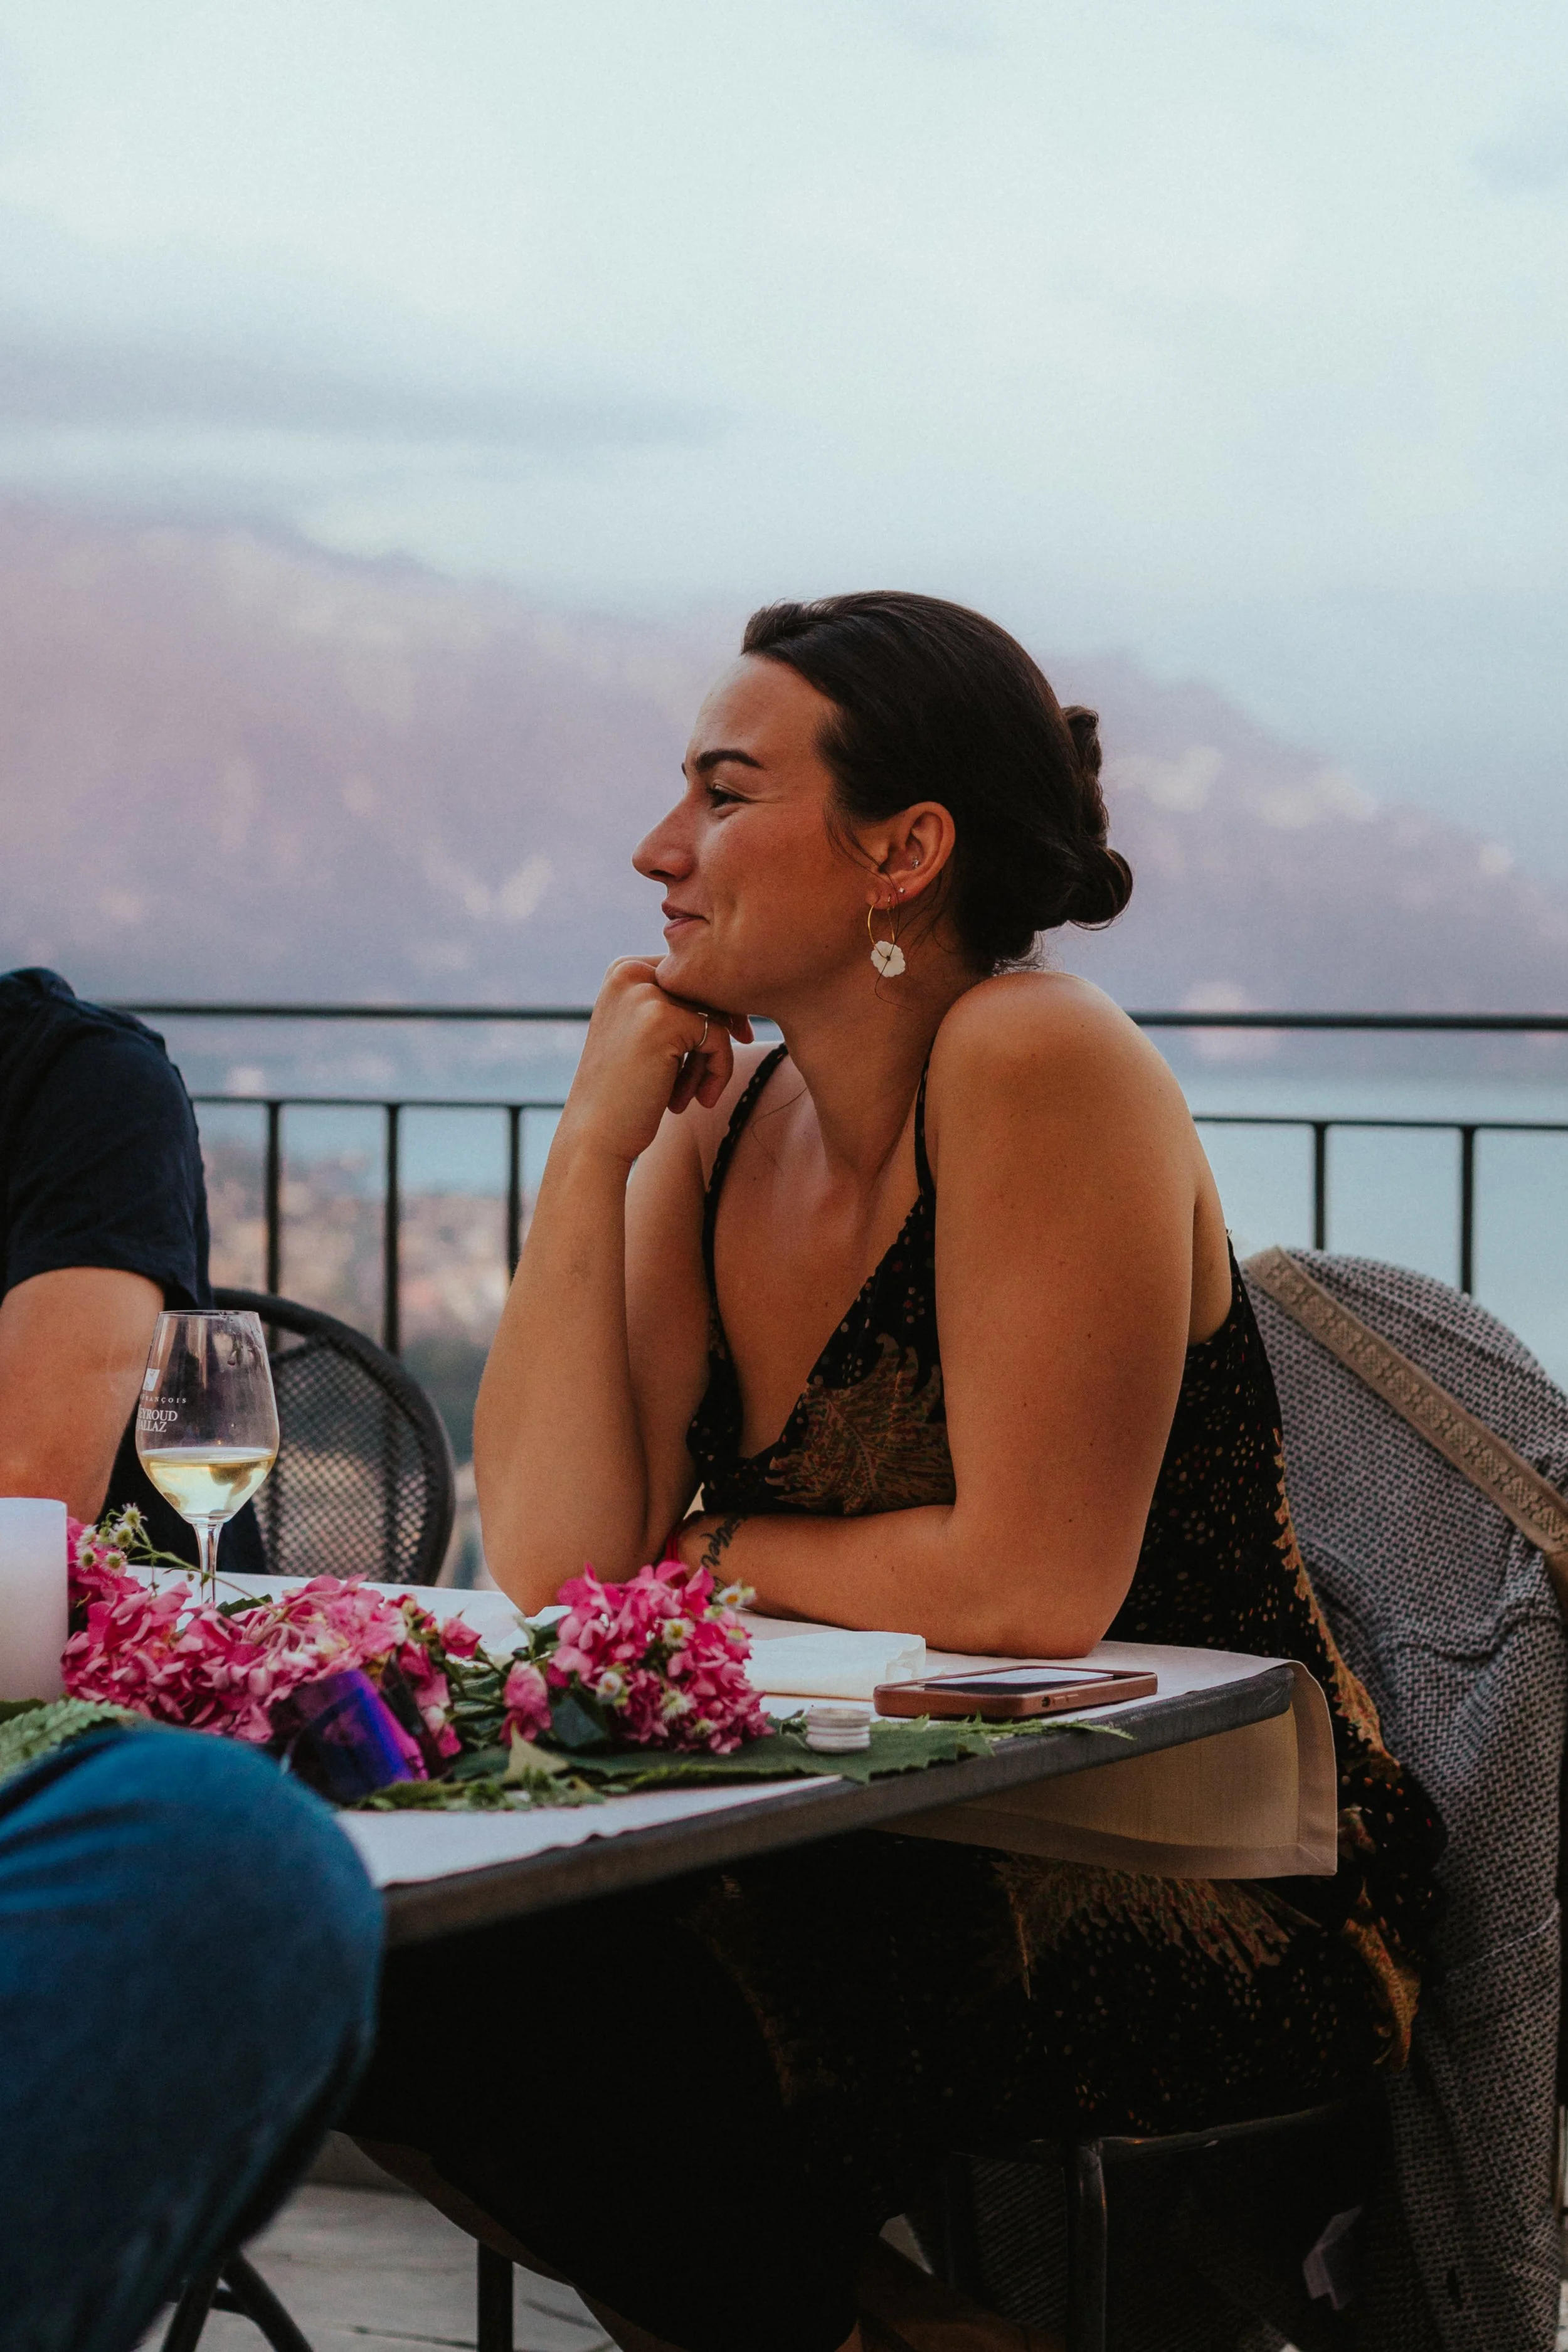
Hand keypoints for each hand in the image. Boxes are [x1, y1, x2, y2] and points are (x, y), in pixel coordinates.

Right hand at [560, 959, 753, 1165]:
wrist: (596, 1136)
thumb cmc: (625, 1092)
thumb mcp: (642, 1034)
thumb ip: (674, 1004)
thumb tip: (734, 990)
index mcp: (623, 970)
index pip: (691, 977)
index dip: (714, 1011)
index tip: (725, 1047)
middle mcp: (629, 972)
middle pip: (706, 991)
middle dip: (718, 1035)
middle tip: (710, 1080)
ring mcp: (644, 994)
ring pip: (715, 1015)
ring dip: (714, 1060)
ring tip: (697, 1095)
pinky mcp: (663, 1020)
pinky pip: (718, 1037)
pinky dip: (719, 1071)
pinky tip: (701, 1100)